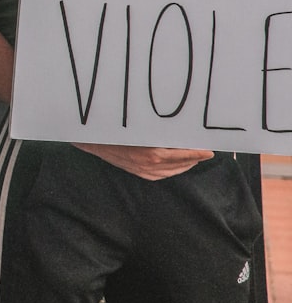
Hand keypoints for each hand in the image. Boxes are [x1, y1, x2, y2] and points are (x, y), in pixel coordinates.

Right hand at [71, 143, 212, 180]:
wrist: (92, 139)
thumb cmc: (116, 129)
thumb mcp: (140, 127)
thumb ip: (161, 131)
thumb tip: (181, 131)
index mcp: (152, 153)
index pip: (183, 155)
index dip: (197, 153)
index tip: (209, 150)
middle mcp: (149, 165)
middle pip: (180, 164)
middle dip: (194, 159)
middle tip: (205, 153)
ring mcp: (143, 171)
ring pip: (171, 172)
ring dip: (184, 166)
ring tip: (194, 159)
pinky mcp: (138, 173)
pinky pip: (160, 175)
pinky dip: (172, 171)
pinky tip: (176, 165)